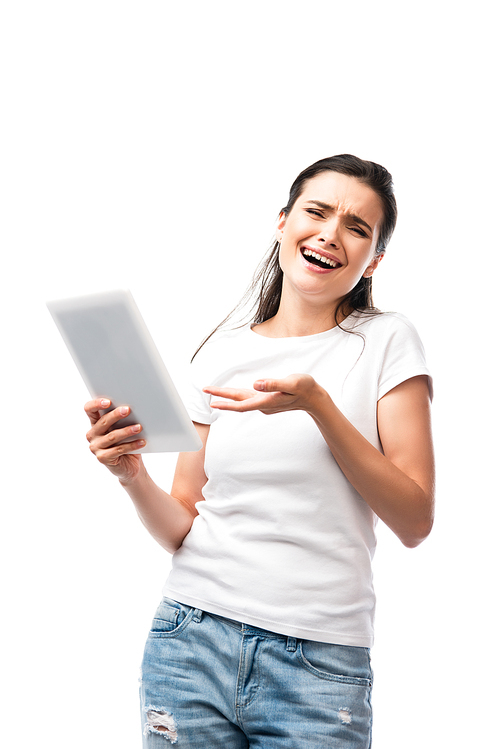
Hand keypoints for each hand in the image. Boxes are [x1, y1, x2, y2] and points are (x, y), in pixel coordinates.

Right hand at [84, 398, 145, 483]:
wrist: (130, 465)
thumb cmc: (127, 442)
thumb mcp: (123, 428)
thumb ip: (123, 418)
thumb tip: (133, 407)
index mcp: (95, 423)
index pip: (89, 409)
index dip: (96, 404)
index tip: (108, 401)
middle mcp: (92, 434)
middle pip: (103, 422)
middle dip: (116, 415)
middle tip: (128, 410)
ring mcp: (96, 447)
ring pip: (112, 436)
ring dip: (127, 431)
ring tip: (139, 427)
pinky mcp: (103, 458)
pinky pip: (118, 450)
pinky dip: (132, 445)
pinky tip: (142, 442)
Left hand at [203, 374, 323, 415]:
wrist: (314, 399)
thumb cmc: (305, 388)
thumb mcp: (292, 382)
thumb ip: (273, 383)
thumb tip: (255, 383)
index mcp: (266, 401)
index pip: (241, 404)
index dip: (225, 402)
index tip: (211, 400)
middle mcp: (263, 404)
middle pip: (238, 402)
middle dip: (221, 397)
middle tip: (205, 390)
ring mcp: (265, 404)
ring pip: (242, 401)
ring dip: (228, 398)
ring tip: (214, 393)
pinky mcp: (268, 401)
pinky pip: (248, 400)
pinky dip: (238, 397)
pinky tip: (234, 395)